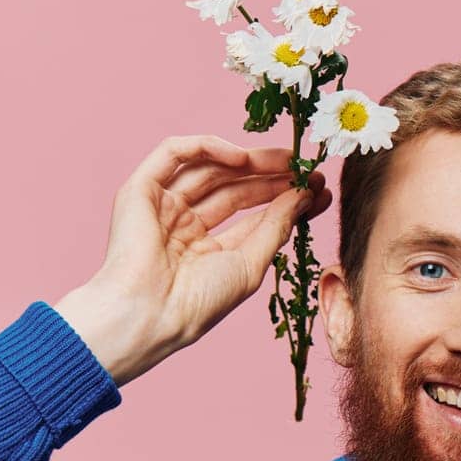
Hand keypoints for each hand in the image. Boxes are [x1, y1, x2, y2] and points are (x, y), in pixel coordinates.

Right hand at [55, 134, 330, 386]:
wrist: (151, 313)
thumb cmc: (199, 302)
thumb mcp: (250, 263)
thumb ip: (277, 227)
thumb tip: (306, 196)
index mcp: (207, 247)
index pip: (253, 213)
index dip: (287, 198)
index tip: (319, 189)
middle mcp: (183, 223)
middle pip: (235, 186)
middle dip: (274, 176)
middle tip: (309, 168)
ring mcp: (162, 205)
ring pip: (211, 168)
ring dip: (251, 160)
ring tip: (289, 161)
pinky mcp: (140, 189)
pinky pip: (173, 153)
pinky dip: (207, 147)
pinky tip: (242, 156)